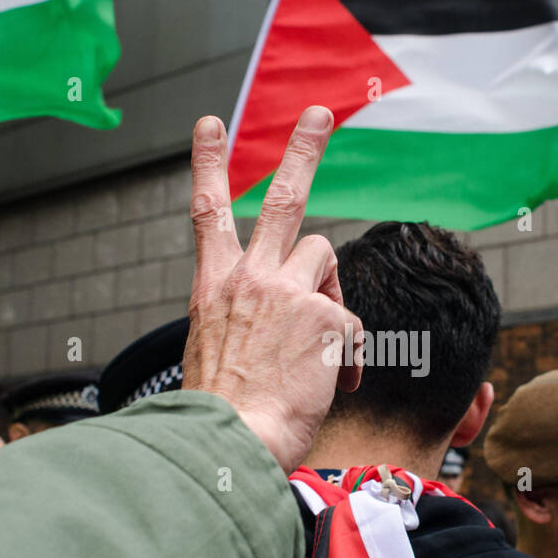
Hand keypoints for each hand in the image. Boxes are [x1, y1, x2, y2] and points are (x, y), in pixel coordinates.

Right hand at [182, 106, 361, 472]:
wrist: (229, 444)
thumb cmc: (222, 415)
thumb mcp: (217, 353)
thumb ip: (247, 322)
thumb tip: (290, 325)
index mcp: (214, 288)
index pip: (206, 212)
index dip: (209, 163)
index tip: (209, 125)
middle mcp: (248, 278)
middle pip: (282, 198)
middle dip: (303, 149)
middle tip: (321, 113)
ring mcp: (286, 292)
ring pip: (325, 257)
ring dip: (331, 292)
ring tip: (324, 342)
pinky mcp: (324, 317)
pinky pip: (350, 325)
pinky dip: (349, 358)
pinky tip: (336, 385)